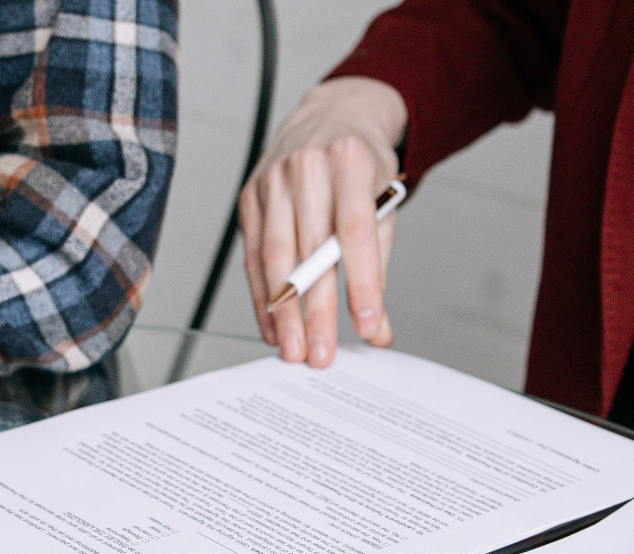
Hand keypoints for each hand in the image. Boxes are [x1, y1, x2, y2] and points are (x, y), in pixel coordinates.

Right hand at [240, 77, 407, 366]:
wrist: (329, 118)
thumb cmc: (361, 166)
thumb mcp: (383, 201)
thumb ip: (379, 265)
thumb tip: (378, 328)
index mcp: (350, 160)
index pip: (354, 231)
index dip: (361, 283)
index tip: (369, 326)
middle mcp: (306, 166)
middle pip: (310, 251)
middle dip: (316, 310)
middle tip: (321, 355)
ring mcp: (272, 180)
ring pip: (275, 256)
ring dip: (284, 311)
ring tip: (295, 350)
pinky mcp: (250, 197)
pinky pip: (252, 255)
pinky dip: (262, 296)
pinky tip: (273, 327)